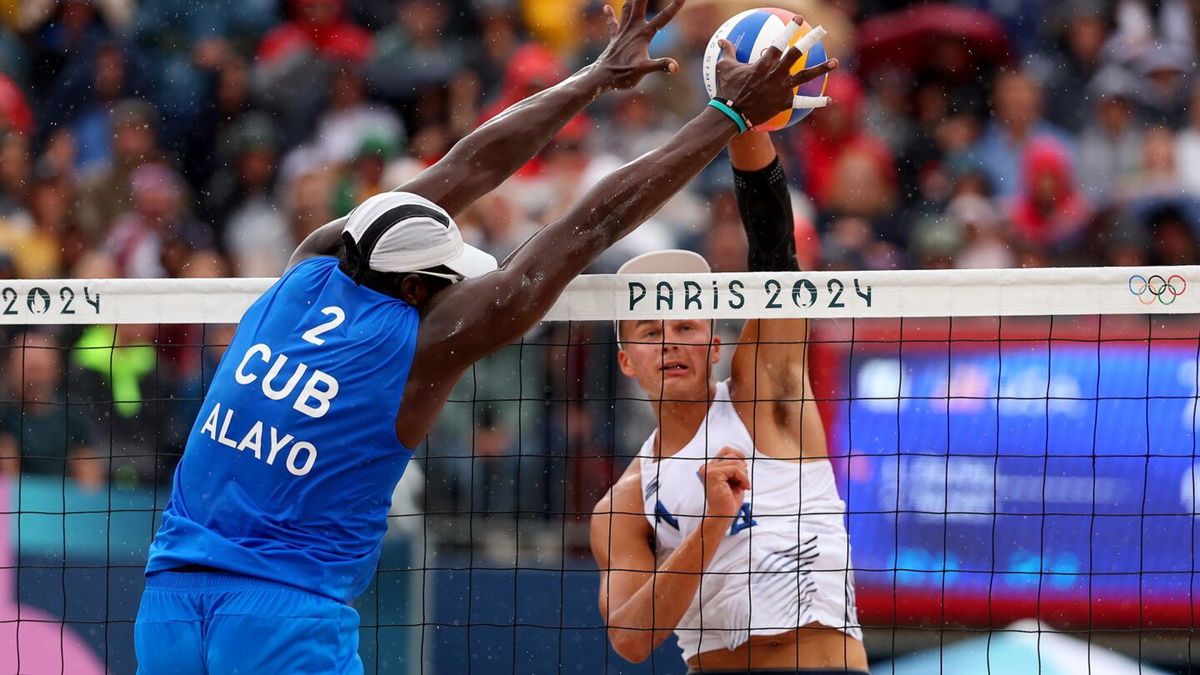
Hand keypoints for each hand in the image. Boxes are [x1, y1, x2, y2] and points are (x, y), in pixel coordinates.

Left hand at [593, 0, 684, 89]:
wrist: (603, 77)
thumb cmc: (624, 74)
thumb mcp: (645, 69)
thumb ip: (661, 65)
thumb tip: (675, 67)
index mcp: (643, 34)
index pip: (663, 18)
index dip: (673, 7)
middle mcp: (632, 29)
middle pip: (639, 4)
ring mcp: (622, 32)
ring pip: (627, 8)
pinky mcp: (614, 38)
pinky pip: (612, 23)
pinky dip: (610, 15)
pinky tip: (606, 7)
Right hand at [697, 447, 750, 520]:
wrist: (722, 516)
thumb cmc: (729, 501)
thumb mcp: (734, 479)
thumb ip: (734, 466)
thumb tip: (742, 456)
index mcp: (710, 467)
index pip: (726, 450)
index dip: (739, 457)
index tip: (743, 471)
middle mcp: (706, 467)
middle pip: (732, 455)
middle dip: (742, 469)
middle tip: (742, 483)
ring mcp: (708, 470)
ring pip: (735, 461)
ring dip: (744, 475)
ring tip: (742, 486)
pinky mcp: (713, 474)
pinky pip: (735, 469)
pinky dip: (743, 479)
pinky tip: (742, 488)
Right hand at [713, 18, 838, 126]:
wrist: (731, 115)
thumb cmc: (726, 90)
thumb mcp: (724, 68)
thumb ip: (728, 52)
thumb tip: (722, 41)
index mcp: (764, 64)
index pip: (780, 42)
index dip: (790, 29)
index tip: (799, 19)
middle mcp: (776, 74)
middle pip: (797, 53)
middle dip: (810, 40)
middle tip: (822, 30)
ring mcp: (782, 89)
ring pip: (805, 76)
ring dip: (821, 68)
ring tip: (835, 62)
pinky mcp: (784, 103)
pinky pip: (803, 102)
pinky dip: (817, 102)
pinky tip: (830, 100)